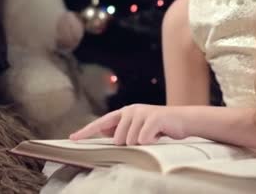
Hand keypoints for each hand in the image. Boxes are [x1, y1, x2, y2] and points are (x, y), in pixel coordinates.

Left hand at [69, 104, 187, 144]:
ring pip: (130, 141)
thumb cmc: (159, 127)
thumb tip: (105, 133)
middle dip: (129, 144)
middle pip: (118, 139)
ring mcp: (142, 113)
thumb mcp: (138, 127)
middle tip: (144, 139)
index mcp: (125, 112)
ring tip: (152, 137)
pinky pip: (143, 139)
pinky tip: (157, 136)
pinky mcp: (153, 118)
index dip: (87, 131)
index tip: (73, 138)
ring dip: (141, 144)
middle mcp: (131, 110)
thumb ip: (122, 129)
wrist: (183, 120)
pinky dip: (150, 142)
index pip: (102, 123)